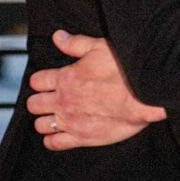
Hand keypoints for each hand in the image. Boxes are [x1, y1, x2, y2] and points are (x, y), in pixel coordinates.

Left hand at [27, 30, 167, 150]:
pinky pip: (54, 143)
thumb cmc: (126, 70)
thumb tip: (58, 37)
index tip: (48, 81)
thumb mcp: (100, 47)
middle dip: (39, 100)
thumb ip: (76, 43)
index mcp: (65, 78)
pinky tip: (58, 134)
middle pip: (34, 104)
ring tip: (55, 116)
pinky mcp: (81, 138)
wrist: (146, 96)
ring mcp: (71, 121)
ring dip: (44, 120)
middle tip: (50, 99)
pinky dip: (51, 140)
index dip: (41, 81)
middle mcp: (63, 100)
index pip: (36, 81)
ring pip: (40, 124)